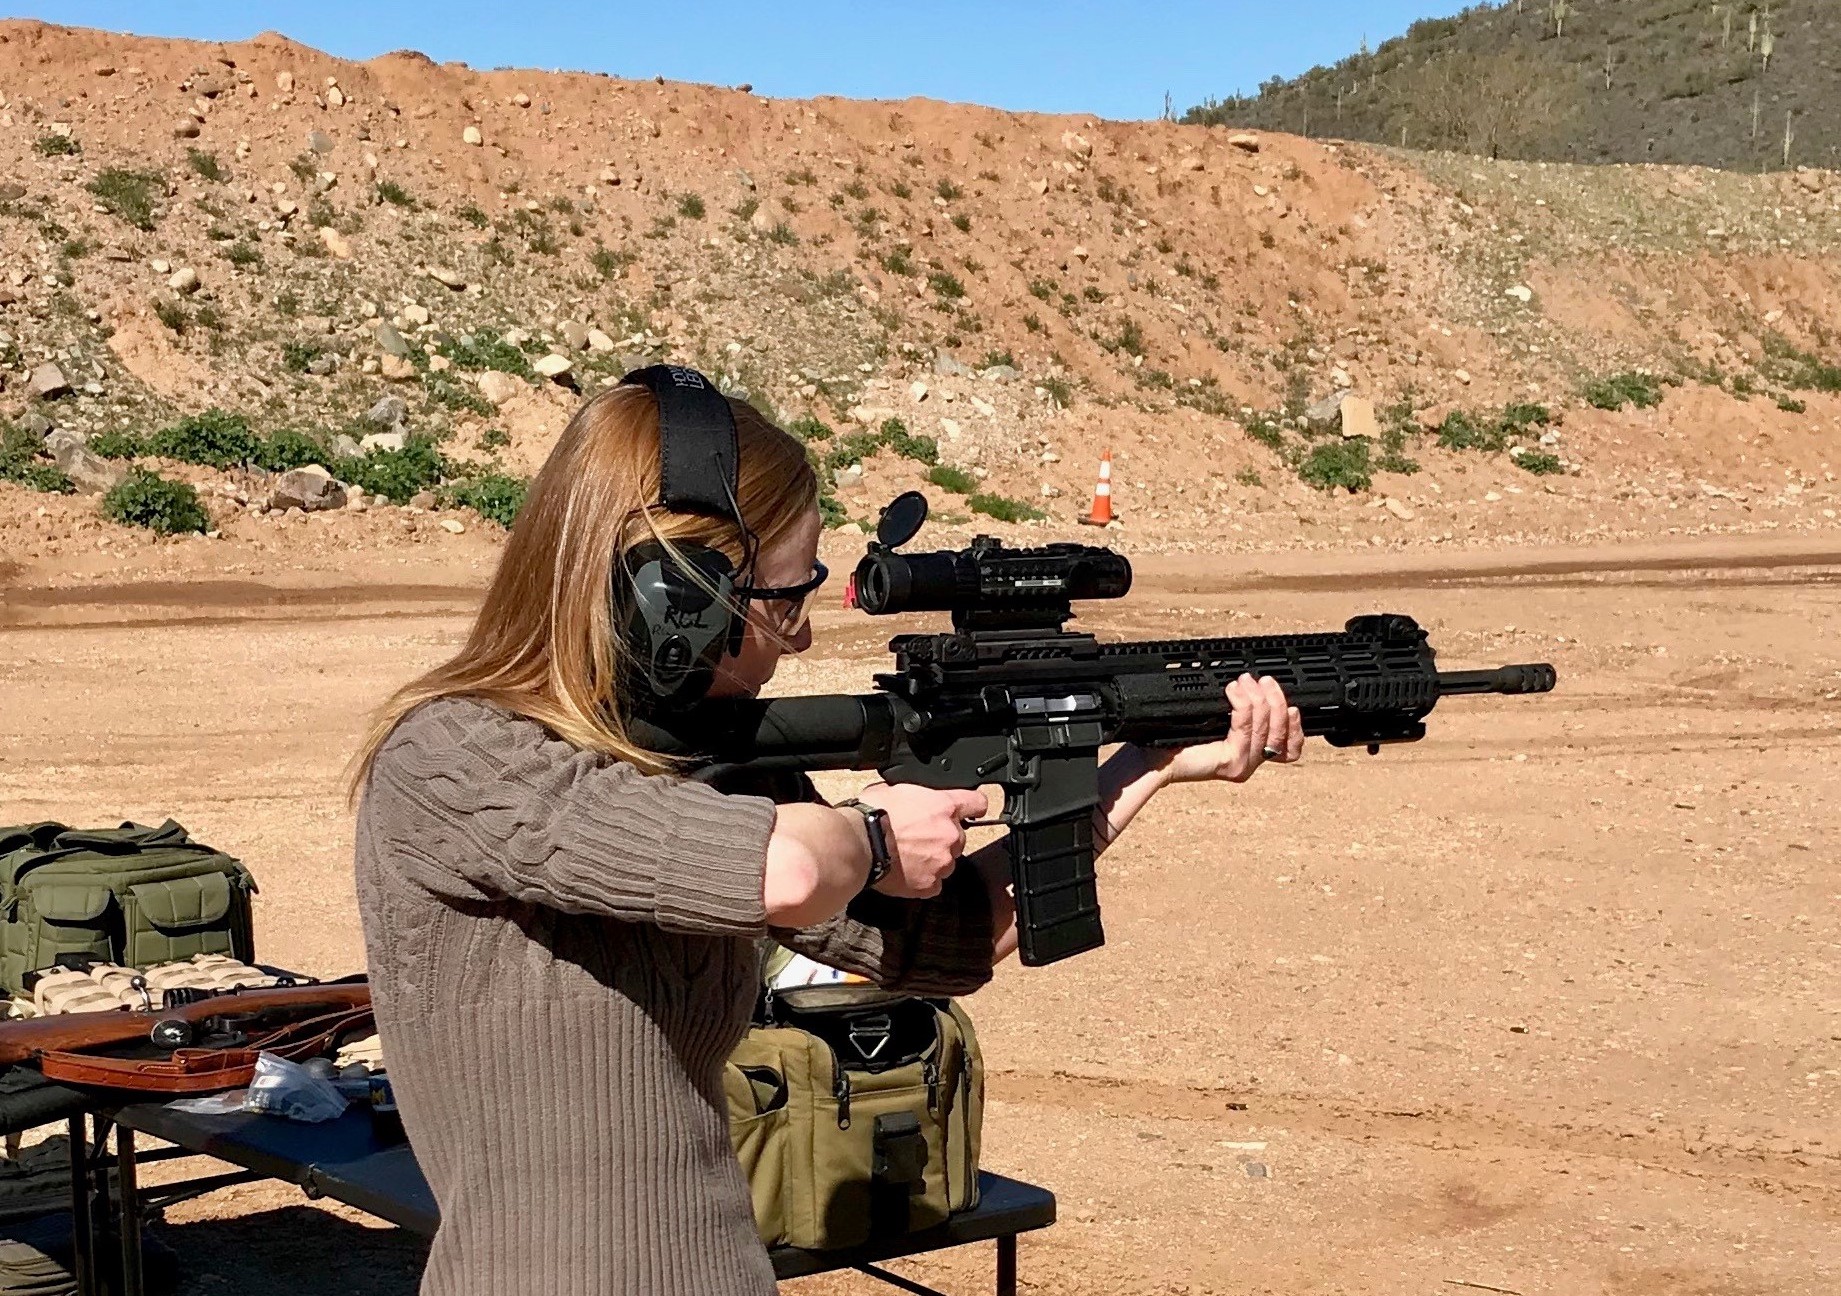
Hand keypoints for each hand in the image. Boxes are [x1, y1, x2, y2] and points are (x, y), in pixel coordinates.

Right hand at [851, 783, 988, 898]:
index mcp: (945, 806)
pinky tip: (905, 872)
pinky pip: (933, 883)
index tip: (970, 810)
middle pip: (958, 837)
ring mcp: (942, 861)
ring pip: (947, 861)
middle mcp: (950, 834)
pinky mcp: (930, 884)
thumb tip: (913, 797)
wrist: (859, 843)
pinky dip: (922, 880)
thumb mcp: (894, 788)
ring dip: (933, 859)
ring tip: (907, 856)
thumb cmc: (871, 814)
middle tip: (918, 837)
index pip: (977, 803)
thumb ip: (915, 795)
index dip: (972, 806)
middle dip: (942, 837)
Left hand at [1159, 673, 1303, 783]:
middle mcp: (1252, 762)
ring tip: (1243, 681)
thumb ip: (1243, 711)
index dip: (1296, 724)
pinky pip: (1245, 726)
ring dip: (1256, 697)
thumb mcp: (1218, 720)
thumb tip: (1257, 684)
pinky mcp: (1231, 762)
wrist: (1155, 757)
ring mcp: (1243, 764)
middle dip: (1275, 699)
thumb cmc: (1179, 735)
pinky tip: (1232, 691)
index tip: (1291, 702)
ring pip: (1264, 724)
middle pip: (1282, 730)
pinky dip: (1242, 704)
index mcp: (1253, 754)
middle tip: (1263, 680)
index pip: (1291, 748)